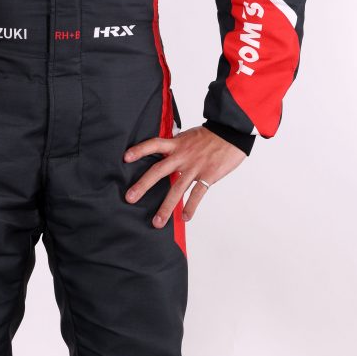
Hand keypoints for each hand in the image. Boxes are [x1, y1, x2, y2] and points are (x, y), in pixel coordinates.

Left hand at [123, 125, 245, 227]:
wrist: (231, 132)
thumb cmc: (210, 135)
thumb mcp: (188, 136)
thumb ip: (176, 146)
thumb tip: (165, 153)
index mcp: (177, 144)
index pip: (153, 144)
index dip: (139, 150)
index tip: (125, 158)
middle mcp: (182, 156)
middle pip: (158, 171)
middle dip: (143, 185)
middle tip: (130, 198)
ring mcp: (194, 167)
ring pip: (176, 189)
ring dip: (166, 207)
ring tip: (157, 222)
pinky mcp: (208, 176)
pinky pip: (197, 194)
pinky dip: (191, 207)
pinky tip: (184, 218)